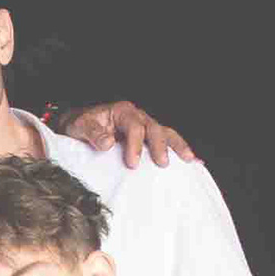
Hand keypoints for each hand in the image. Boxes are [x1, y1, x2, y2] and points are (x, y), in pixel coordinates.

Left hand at [59, 99, 197, 164]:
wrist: (80, 126)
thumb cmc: (81, 125)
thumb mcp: (79, 126)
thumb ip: (93, 133)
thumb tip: (108, 143)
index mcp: (122, 112)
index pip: (134, 127)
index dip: (135, 145)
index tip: (131, 163)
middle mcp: (137, 117)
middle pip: (154, 128)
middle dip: (159, 145)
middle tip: (161, 163)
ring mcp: (145, 127)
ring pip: (165, 133)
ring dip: (178, 146)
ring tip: (189, 159)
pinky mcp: (148, 139)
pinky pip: (167, 142)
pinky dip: (180, 150)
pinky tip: (194, 161)